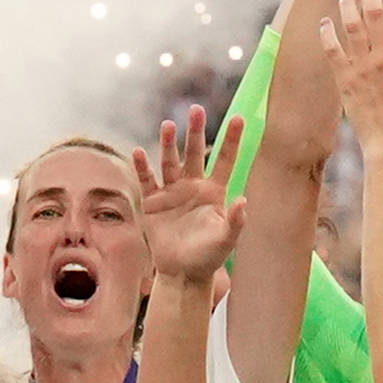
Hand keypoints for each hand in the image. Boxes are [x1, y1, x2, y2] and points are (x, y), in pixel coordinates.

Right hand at [133, 107, 242, 290]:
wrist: (182, 273)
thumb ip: (236, 221)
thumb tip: (243, 200)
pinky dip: (142, 167)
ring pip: (170, 162)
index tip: (240, 118)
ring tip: (168, 125)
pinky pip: (147, 180)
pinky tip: (139, 151)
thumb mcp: (226, 241)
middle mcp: (193, 186)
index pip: (225, 160)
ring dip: (169, 144)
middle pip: (195, 153)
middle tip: (195, 109)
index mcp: (214, 191)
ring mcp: (172, 192)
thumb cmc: (208, 257)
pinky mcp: (153, 202)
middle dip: (195, 132)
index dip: (232, 140)